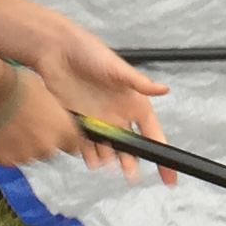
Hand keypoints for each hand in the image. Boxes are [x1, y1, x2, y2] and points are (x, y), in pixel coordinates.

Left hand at [23, 18, 178, 184]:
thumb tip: (164, 89)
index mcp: (133, 102)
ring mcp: (99, 119)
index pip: (152, 132)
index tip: (170, 173)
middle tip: (130, 175)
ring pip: (109, 148)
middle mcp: (118, 114)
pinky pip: (87, 143)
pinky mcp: (79, 120)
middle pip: (131, 146)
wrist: (55, 50)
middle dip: (132, 162)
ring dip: (109, 160)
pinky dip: (90, 153)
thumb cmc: (89, 52)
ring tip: (105, 164)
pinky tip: (90, 159)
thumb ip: (139, 82)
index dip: (162, 152)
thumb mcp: (116, 68)